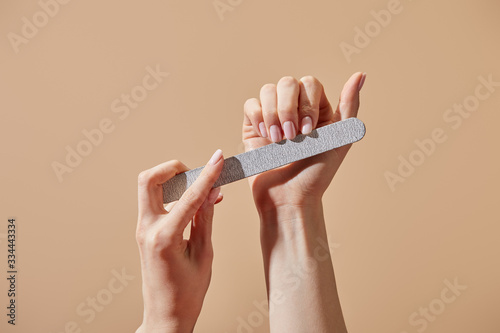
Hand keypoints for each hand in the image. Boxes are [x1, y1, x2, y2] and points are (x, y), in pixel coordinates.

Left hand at [135, 150, 223, 332]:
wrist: (165, 316)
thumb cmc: (186, 294)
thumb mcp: (204, 255)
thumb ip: (205, 219)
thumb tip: (211, 192)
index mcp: (164, 237)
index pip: (189, 196)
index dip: (207, 175)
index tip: (219, 159)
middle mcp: (147, 229)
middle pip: (149, 179)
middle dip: (173, 168)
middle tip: (197, 173)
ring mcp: (142, 230)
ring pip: (149, 188)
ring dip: (173, 181)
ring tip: (201, 190)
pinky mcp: (144, 232)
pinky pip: (155, 202)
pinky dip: (174, 195)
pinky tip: (194, 203)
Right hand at [242, 73, 365, 212]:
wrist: (288, 197)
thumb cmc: (316, 173)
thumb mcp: (340, 138)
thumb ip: (350, 105)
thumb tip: (360, 74)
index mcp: (317, 109)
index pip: (309, 83)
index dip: (307, 104)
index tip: (309, 132)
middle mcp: (294, 109)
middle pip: (287, 83)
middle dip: (288, 109)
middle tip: (292, 137)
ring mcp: (272, 116)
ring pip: (268, 90)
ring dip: (273, 115)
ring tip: (278, 141)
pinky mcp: (253, 126)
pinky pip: (251, 105)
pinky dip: (258, 118)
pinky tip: (266, 137)